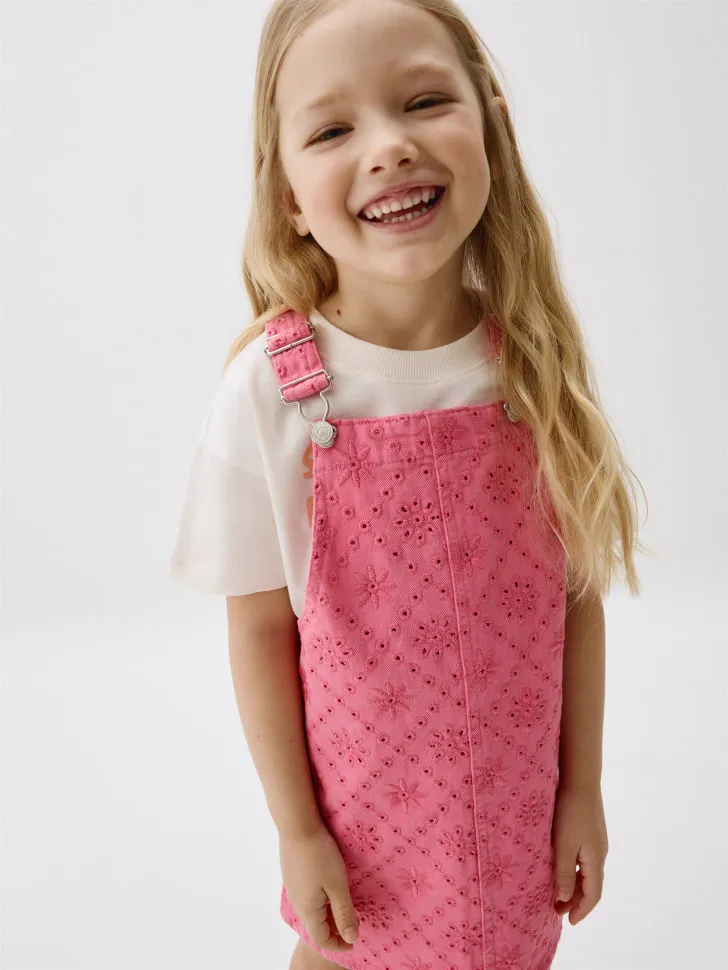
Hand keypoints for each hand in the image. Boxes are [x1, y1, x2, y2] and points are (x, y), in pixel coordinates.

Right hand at [279, 824, 359, 951]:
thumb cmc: (319, 854)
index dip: (338, 944)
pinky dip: (321, 901)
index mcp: (308, 909)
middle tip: (353, 923)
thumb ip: (344, 913)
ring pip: (311, 911)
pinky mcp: (293, 874)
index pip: (321, 938)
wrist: (297, 824)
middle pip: (315, 926)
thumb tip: (351, 938)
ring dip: (328, 914)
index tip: (354, 941)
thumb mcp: (337, 885)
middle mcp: (298, 902)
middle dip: (334, 930)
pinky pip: (307, 897)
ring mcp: (293, 887)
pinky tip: (330, 887)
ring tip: (344, 906)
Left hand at [552, 785, 608, 924]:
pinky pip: (584, 859)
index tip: (570, 922)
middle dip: (576, 901)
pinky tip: (560, 867)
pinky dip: (573, 870)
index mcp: (596, 860)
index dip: (582, 910)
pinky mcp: (590, 831)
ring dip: (573, 885)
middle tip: (557, 910)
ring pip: (587, 872)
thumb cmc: (569, 812)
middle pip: (591, 885)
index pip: (593, 894)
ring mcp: (596, 841)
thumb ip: (563, 873)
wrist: (580, 780)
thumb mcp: (563, 845)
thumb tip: (564, 899)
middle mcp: (600, 853)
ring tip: (556, 893)